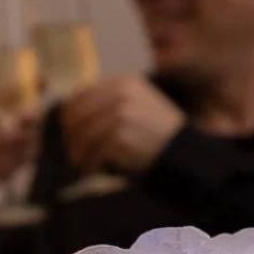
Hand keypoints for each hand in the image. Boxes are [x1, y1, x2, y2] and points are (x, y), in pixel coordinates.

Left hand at [61, 76, 184, 174]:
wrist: (183, 150)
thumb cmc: (159, 132)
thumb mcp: (140, 104)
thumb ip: (112, 102)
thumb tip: (72, 113)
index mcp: (124, 83)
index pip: (81, 95)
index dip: (70, 116)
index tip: (69, 132)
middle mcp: (121, 94)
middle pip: (78, 114)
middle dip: (72, 136)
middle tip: (73, 152)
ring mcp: (121, 114)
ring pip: (84, 134)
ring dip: (79, 153)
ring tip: (81, 165)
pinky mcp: (122, 135)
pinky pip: (94, 152)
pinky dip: (90, 164)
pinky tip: (92, 170)